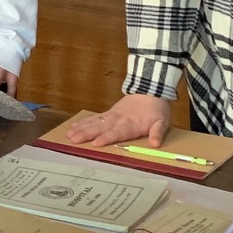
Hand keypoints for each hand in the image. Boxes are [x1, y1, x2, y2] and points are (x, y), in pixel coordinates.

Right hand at [55, 94, 171, 148]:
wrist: (150, 89)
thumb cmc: (156, 108)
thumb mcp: (162, 121)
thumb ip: (158, 132)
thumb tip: (155, 143)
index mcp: (131, 124)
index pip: (118, 132)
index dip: (107, 137)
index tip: (96, 143)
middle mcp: (119, 119)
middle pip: (101, 127)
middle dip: (87, 133)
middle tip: (74, 139)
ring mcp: (112, 115)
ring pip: (95, 122)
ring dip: (82, 128)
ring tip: (70, 135)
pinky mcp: (108, 113)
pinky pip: (94, 118)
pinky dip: (83, 122)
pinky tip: (73, 126)